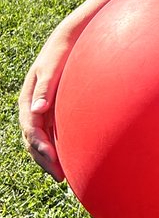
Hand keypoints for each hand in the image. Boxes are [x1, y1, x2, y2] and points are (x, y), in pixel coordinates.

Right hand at [18, 28, 75, 181]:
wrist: (70, 41)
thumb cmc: (62, 54)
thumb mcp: (53, 68)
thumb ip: (46, 88)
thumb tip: (37, 110)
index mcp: (28, 99)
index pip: (30, 129)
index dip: (40, 146)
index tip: (54, 160)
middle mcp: (32, 108)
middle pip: (32, 140)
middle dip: (44, 159)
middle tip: (60, 177)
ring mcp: (41, 111)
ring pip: (40, 141)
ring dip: (48, 159)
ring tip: (63, 176)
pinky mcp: (52, 112)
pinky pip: (50, 135)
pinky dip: (56, 149)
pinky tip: (68, 160)